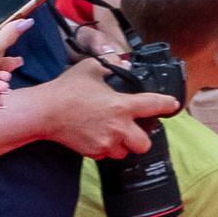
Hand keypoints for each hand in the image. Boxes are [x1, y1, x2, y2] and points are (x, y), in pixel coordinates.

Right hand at [27, 53, 157, 160]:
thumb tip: (118, 61)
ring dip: (122, 144)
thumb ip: (107, 63)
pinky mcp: (93, 153)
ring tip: (111, 132)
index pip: (153, 105)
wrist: (44, 112)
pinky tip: (96, 136)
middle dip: (141, 137)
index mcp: (122, 106)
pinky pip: (106, 155)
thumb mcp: (89, 68)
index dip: (167, 105)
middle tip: (133, 128)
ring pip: (125, 152)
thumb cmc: (66, 89)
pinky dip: (105, 148)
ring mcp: (106, 143)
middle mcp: (118, 127)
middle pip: (144, 143)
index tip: (173, 105)